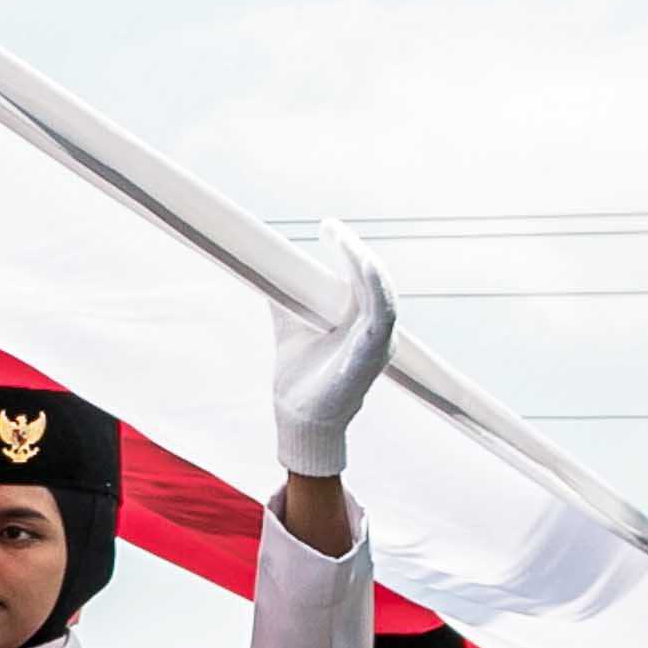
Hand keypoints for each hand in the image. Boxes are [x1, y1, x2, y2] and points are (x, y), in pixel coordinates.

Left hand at [267, 222, 397, 476]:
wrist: (298, 419)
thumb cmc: (300, 378)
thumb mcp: (291, 327)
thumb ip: (286, 299)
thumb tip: (264, 268)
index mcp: (361, 322)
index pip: (363, 277)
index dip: (350, 251)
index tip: (328, 228)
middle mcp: (375, 330)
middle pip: (373, 279)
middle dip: (353, 249)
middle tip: (328, 227)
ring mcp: (378, 342)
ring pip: (382, 292)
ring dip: (363, 262)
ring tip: (341, 240)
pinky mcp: (372, 355)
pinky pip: (382, 315)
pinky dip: (374, 288)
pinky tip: (361, 265)